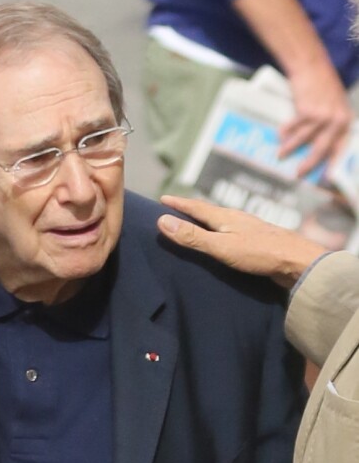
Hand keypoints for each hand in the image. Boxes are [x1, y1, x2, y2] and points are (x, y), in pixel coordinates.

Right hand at [158, 195, 327, 288]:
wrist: (300, 263)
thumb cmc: (259, 254)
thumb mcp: (220, 246)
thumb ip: (192, 236)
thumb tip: (162, 221)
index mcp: (224, 217)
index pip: (195, 207)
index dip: (178, 203)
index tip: (162, 199)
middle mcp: (236, 219)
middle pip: (208, 212)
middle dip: (190, 211)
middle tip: (175, 210)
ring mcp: (249, 230)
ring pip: (221, 222)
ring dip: (206, 222)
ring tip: (195, 226)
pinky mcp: (258, 242)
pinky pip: (231, 234)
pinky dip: (219, 234)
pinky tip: (223, 242)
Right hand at [279, 62, 351, 176]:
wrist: (312, 67)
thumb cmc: (322, 86)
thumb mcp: (334, 105)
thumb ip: (331, 124)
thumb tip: (318, 145)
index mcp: (345, 120)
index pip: (342, 147)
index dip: (334, 164)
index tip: (326, 178)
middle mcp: (336, 120)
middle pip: (322, 149)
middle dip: (309, 164)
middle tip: (298, 174)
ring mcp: (322, 116)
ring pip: (304, 139)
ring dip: (290, 148)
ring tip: (280, 155)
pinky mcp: (307, 111)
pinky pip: (294, 127)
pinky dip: (285, 132)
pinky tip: (279, 135)